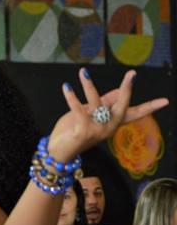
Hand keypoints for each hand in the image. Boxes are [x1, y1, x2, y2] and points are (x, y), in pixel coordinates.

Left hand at [48, 69, 167, 160]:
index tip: (165, 101)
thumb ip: (105, 104)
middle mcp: (109, 127)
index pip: (136, 114)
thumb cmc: (75, 130)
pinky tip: (67, 87)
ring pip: (96, 103)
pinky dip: (71, 97)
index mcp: (113, 123)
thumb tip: (121, 90)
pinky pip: (78, 109)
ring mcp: (97, 130)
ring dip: (88, 86)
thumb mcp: (92, 115)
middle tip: (132, 74)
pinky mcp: (83, 131)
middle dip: (127, 89)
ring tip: (84, 72)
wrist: (59, 152)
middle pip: (123, 106)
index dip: (150, 107)